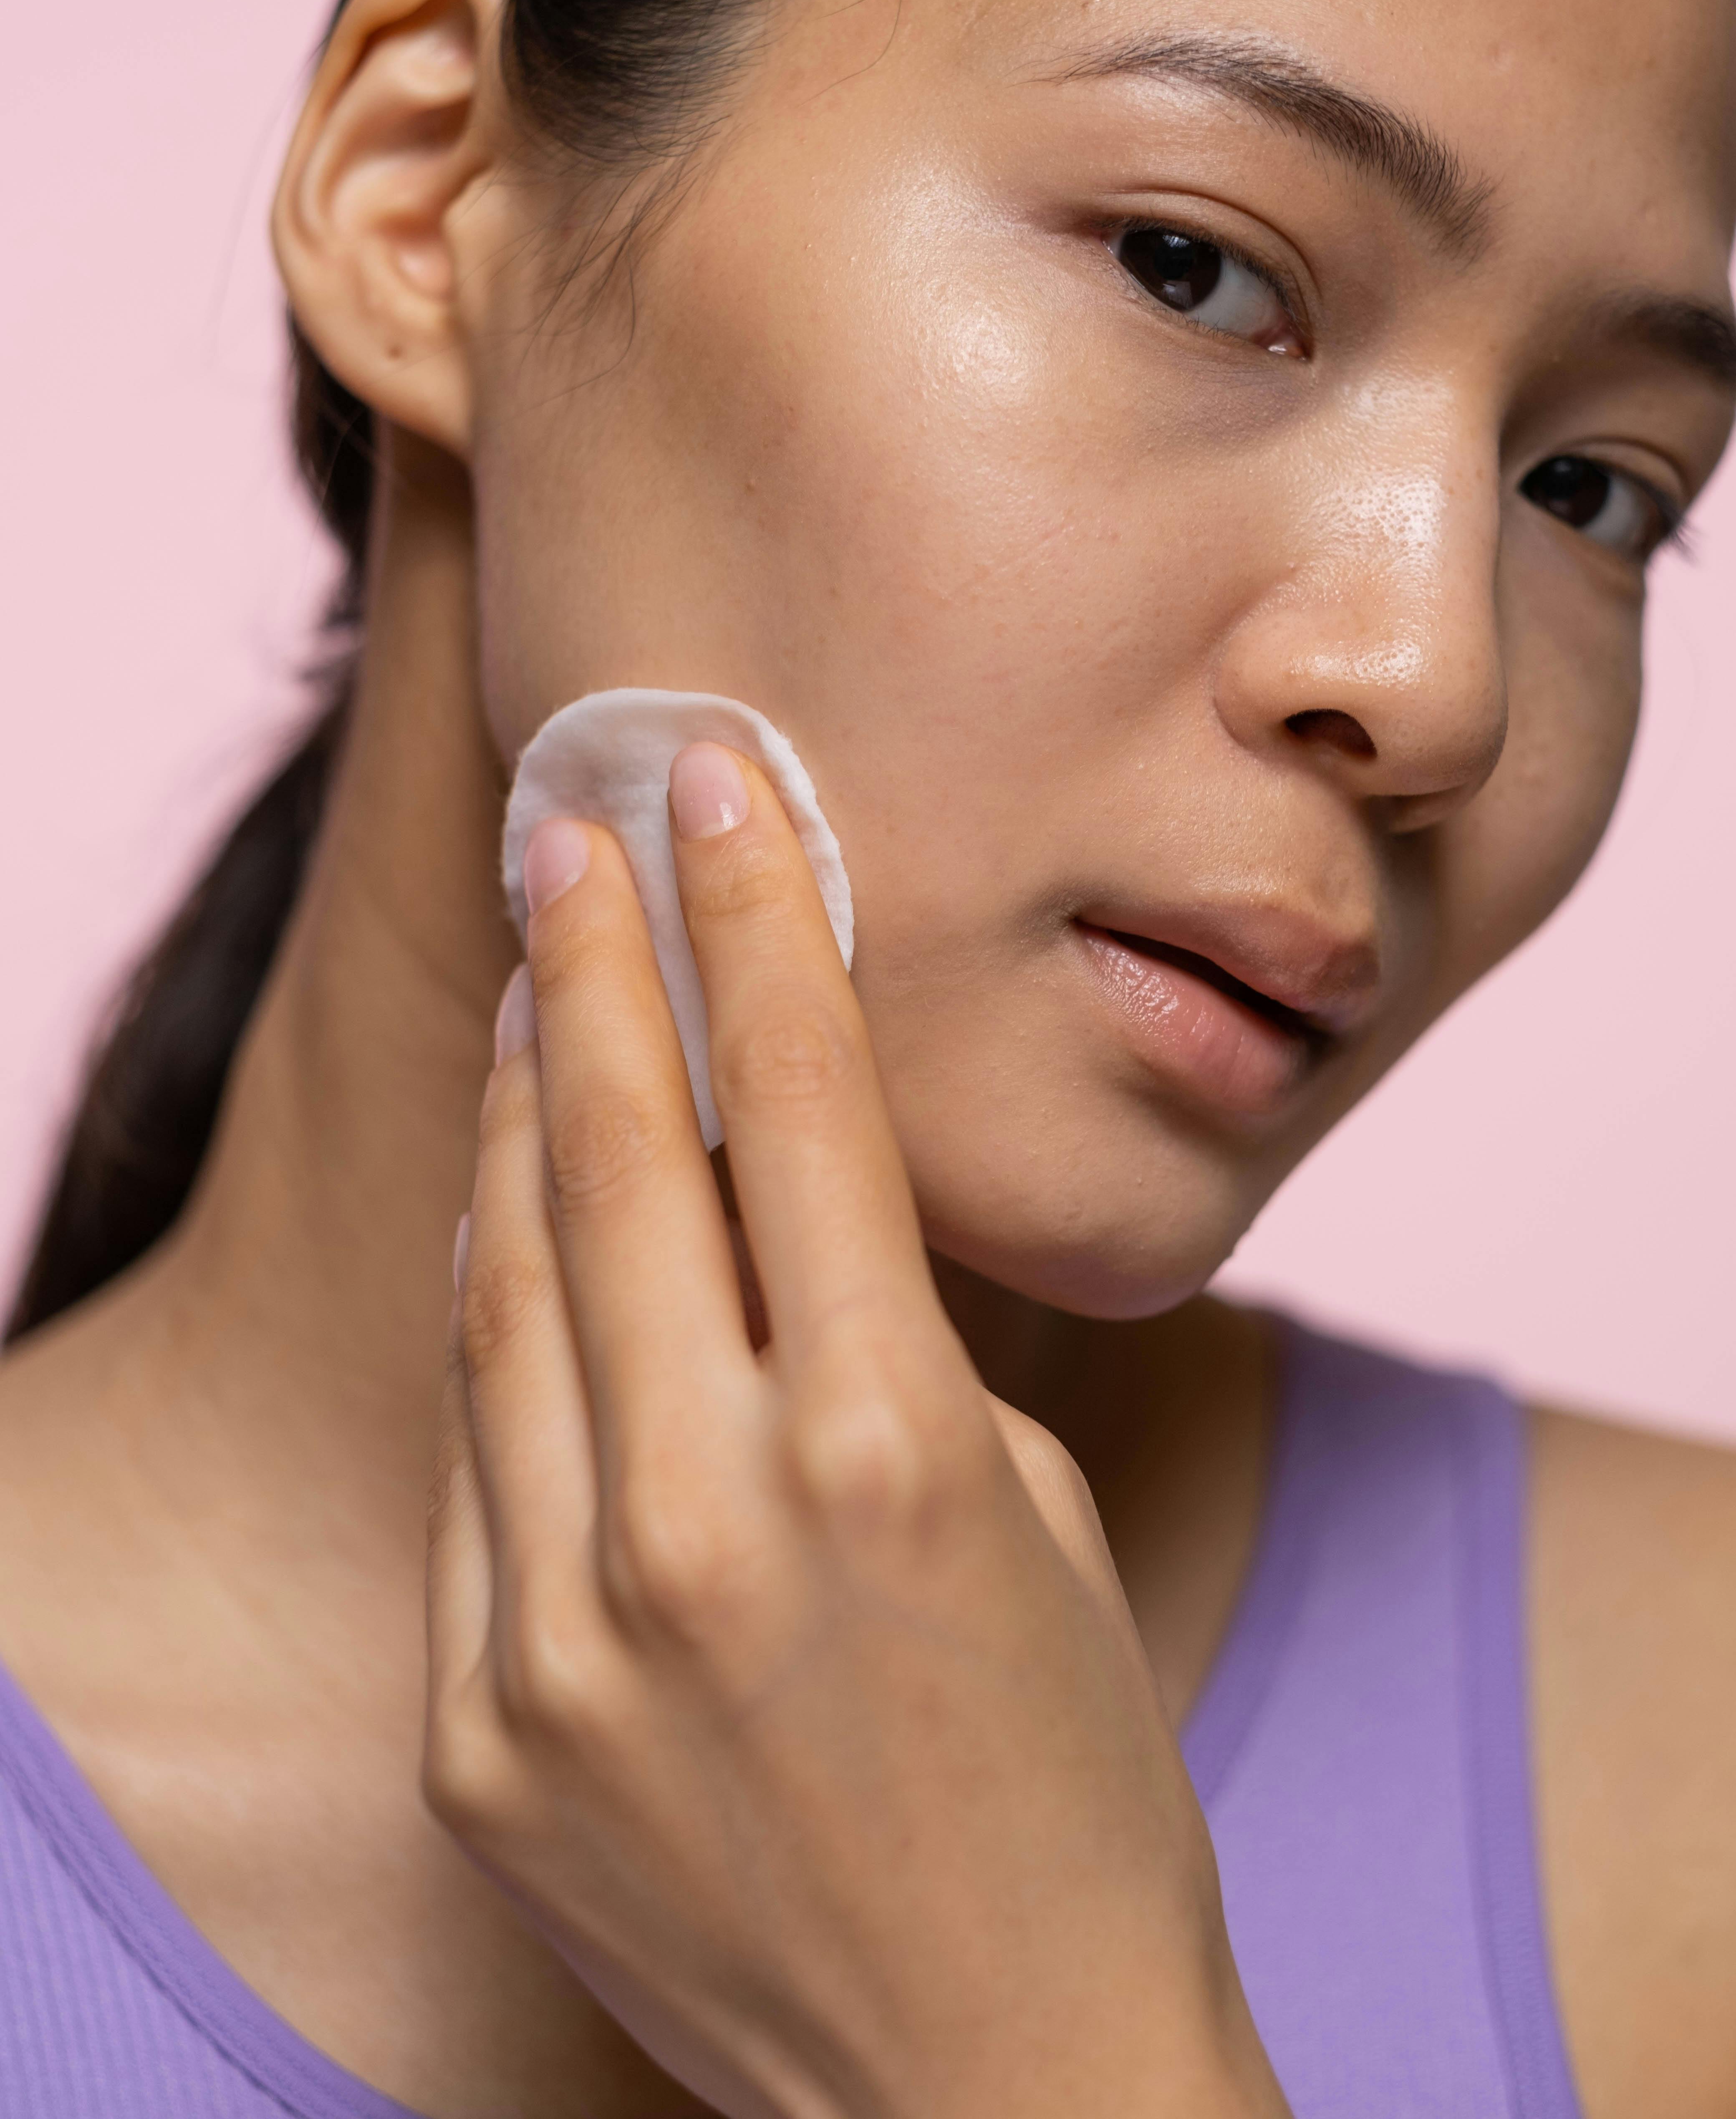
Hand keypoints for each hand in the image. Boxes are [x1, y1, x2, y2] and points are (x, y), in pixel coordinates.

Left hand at [425, 744, 1286, 2118]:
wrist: (1000, 2078)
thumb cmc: (1064, 1773)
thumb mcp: (1016, 1500)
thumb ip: (871, 1337)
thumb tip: (752, 1177)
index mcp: (890, 1453)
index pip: (796, 1103)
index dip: (756, 916)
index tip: (718, 783)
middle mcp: (709, 1528)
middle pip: (614, 1160)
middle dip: (589, 962)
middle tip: (563, 829)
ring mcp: (569, 1642)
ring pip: (503, 1293)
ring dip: (512, 1117)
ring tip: (524, 991)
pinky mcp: (485, 1736)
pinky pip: (475, 1466)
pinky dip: (493, 1319)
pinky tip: (502, 1216)